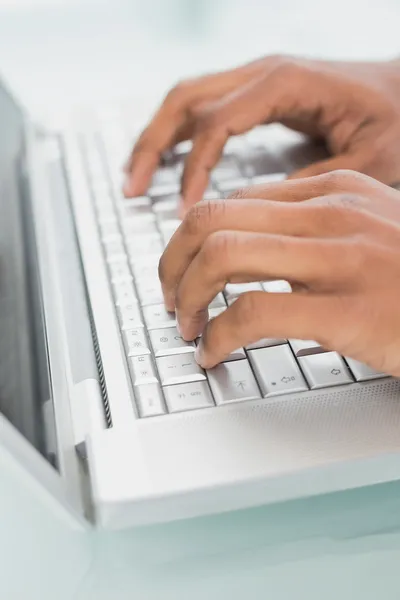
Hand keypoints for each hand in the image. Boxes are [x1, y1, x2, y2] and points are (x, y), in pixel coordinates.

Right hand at [124, 56, 399, 210]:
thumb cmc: (394, 119)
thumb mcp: (369, 157)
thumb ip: (315, 180)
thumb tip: (262, 210)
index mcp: (284, 82)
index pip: (216, 122)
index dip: (194, 167)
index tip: (186, 210)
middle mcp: (262, 74)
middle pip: (185, 99)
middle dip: (152, 145)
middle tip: (132, 189)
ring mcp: (255, 81)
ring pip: (186, 100)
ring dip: (155, 138)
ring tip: (133, 179)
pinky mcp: (256, 95)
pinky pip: (202, 109)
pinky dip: (176, 136)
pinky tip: (165, 164)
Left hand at [158, 170, 399, 375]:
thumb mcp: (368, 233)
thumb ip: (311, 232)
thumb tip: (248, 249)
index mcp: (334, 191)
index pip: (231, 201)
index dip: (189, 240)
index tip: (182, 272)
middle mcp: (333, 213)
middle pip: (211, 220)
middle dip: (172, 263)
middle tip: (170, 299)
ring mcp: (342, 258)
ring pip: (222, 256)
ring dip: (187, 296)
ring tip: (186, 327)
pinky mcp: (348, 309)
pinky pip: (251, 313)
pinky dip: (217, 335)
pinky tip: (214, 353)